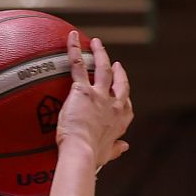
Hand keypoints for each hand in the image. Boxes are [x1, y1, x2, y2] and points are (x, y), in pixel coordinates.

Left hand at [56, 32, 132, 168]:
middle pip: (118, 81)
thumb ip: (116, 149)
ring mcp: (100, 94)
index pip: (125, 102)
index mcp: (121, 119)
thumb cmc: (92, 157)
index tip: (122, 88)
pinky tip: (70, 37)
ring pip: (101, 68)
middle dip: (117, 70)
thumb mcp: (107, 154)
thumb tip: (125, 146)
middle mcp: (114, 103)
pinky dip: (74, 50)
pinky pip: (78, 65)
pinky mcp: (82, 90)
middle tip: (114, 62)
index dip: (123, 93)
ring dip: (99, 53)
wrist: (82, 152)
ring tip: (96, 42)